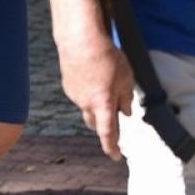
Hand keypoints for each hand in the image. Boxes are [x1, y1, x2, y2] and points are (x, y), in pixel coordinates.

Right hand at [56, 28, 133, 160]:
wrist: (79, 38)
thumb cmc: (105, 56)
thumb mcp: (126, 77)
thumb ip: (127, 98)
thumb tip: (126, 111)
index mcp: (102, 104)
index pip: (108, 133)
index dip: (111, 147)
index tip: (115, 156)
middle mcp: (86, 103)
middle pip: (95, 123)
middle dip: (104, 124)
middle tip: (113, 116)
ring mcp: (74, 94)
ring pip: (87, 107)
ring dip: (96, 104)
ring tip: (105, 83)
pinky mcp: (67, 84)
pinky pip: (80, 94)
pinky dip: (87, 91)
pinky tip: (92, 75)